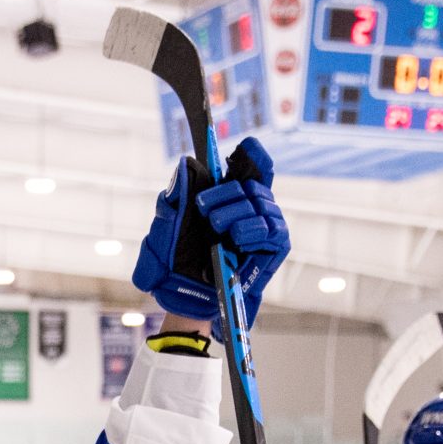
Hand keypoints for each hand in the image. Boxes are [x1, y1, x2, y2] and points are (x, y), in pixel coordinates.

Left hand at [131, 138, 289, 324]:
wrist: (182, 296)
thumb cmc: (175, 262)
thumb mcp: (166, 227)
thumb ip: (175, 196)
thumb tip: (185, 165)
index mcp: (230, 197)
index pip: (254, 166)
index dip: (254, 154)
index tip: (245, 147)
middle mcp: (252, 208)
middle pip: (252, 184)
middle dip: (227, 193)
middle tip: (204, 210)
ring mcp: (266, 227)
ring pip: (261, 204)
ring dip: (236, 213)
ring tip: (217, 229)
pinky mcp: (275, 247)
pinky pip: (272, 230)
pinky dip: (253, 231)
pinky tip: (237, 240)